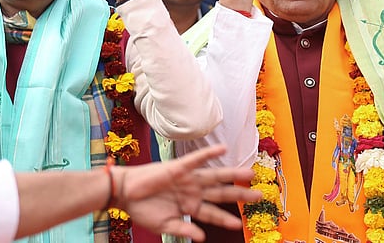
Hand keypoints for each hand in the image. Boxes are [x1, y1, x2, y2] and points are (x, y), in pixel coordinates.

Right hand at [118, 145, 260, 240]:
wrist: (125, 194)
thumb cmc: (142, 210)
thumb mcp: (164, 225)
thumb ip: (184, 230)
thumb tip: (201, 238)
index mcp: (191, 206)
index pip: (214, 214)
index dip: (226, 220)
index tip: (240, 225)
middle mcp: (194, 191)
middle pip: (222, 193)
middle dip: (240, 195)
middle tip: (259, 196)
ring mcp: (188, 179)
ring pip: (215, 176)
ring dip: (232, 175)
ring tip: (250, 173)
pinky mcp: (179, 168)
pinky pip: (197, 159)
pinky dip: (209, 154)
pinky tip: (223, 149)